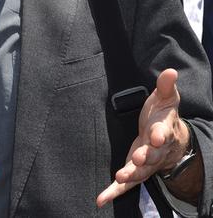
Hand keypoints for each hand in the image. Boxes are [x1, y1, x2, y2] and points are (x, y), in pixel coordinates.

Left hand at [97, 69, 190, 206]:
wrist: (169, 140)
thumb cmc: (163, 116)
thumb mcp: (166, 99)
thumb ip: (166, 86)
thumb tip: (170, 71)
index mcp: (163, 131)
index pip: (163, 133)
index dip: (159, 134)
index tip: (155, 135)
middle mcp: (156, 151)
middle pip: (152, 155)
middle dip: (145, 156)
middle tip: (139, 157)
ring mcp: (145, 163)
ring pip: (140, 172)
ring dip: (130, 176)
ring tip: (120, 178)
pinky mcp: (135, 171)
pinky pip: (125, 185)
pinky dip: (114, 192)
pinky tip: (101, 199)